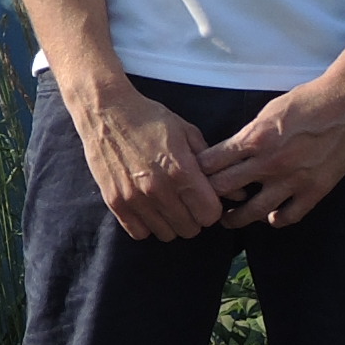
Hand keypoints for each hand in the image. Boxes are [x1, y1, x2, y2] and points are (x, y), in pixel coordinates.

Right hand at [64, 72, 229, 240]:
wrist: (106, 111)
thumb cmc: (149, 119)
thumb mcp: (187, 132)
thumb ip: (212, 164)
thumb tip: (238, 192)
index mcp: (181, 171)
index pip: (209, 215)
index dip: (211, 208)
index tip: (204, 198)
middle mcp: (159, 189)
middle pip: (190, 229)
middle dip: (193, 217)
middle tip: (185, 201)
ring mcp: (135, 198)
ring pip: (166, 234)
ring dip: (170, 222)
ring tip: (166, 203)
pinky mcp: (115, 202)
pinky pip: (139, 232)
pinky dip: (146, 225)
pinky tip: (148, 207)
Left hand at [197, 63, 344, 228]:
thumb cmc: (307, 101)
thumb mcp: (268, 111)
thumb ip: (249, 135)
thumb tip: (230, 152)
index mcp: (255, 138)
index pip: (212, 163)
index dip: (198, 172)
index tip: (193, 177)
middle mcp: (269, 162)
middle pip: (224, 189)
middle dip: (209, 196)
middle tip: (203, 202)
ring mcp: (292, 180)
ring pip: (253, 211)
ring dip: (236, 218)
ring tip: (228, 220)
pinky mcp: (314, 191)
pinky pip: (288, 216)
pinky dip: (275, 219)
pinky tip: (270, 216)